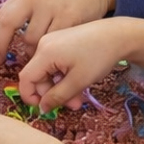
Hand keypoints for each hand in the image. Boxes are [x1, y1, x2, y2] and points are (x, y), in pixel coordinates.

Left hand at [0, 0, 116, 62]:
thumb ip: (20, 8)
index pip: (2, 16)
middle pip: (10, 25)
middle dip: (1, 46)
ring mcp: (53, 7)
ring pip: (32, 39)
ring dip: (29, 52)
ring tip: (32, 55)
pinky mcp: (70, 18)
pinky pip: (53, 42)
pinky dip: (48, 51)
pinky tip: (49, 52)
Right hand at [17, 17, 143, 110]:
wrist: (118, 35)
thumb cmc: (98, 57)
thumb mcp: (79, 81)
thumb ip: (58, 97)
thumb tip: (42, 108)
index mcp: (45, 53)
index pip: (26, 78)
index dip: (30, 96)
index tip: (44, 109)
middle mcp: (43, 44)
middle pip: (37, 75)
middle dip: (52, 93)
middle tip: (73, 105)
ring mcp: (51, 41)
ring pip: (47, 71)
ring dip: (59, 87)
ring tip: (79, 97)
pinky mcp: (60, 41)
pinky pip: (54, 63)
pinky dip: (63, 76)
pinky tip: (77, 82)